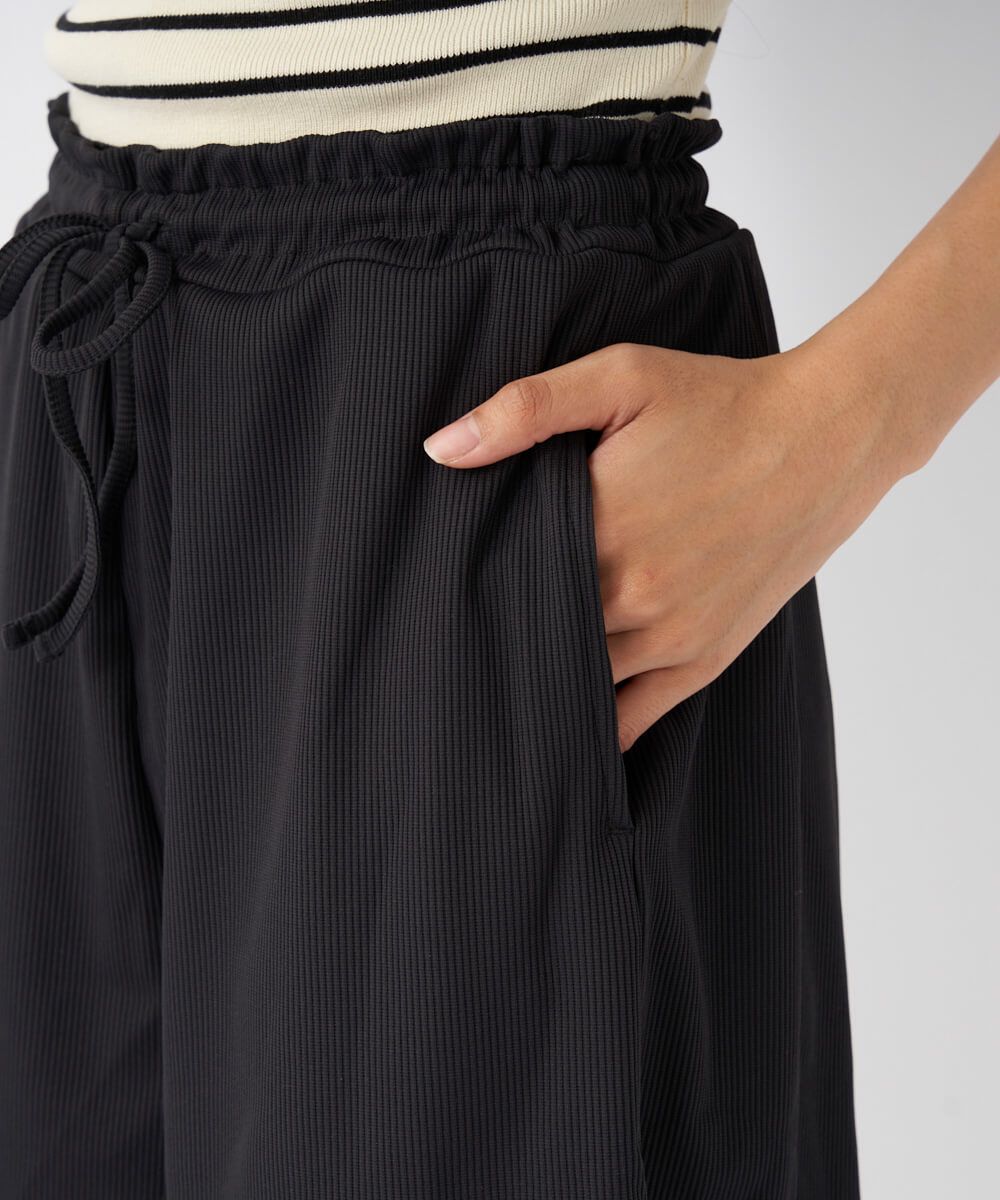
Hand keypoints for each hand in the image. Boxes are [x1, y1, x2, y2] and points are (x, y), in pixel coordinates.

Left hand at [422, 340, 904, 750]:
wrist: (828, 436)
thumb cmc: (721, 403)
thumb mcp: (620, 377)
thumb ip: (525, 410)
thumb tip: (440, 450)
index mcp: (599, 529)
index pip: (502, 580)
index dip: (469, 585)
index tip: (440, 587)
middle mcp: (631, 596)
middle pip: (534, 637)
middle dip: (499, 635)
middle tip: (450, 645)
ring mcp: (671, 637)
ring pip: (577, 683)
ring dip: (541, 679)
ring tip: (497, 682)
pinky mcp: (705, 657)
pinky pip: (634, 719)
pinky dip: (595, 729)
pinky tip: (562, 733)